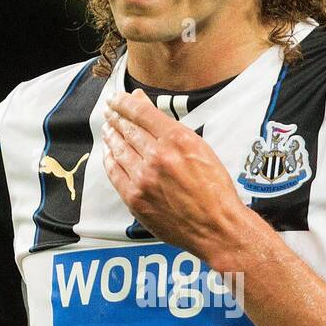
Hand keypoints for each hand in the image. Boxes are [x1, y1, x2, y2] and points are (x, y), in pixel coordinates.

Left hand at [101, 89, 246, 263]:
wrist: (217, 227)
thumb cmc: (214, 190)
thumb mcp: (200, 149)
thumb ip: (171, 129)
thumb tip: (147, 108)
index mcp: (177, 140)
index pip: (141, 113)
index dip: (124, 102)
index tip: (116, 98)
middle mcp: (158, 157)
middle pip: (127, 129)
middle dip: (115, 117)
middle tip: (109, 111)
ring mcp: (143, 179)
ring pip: (119, 149)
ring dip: (111, 136)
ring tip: (108, 128)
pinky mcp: (135, 198)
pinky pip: (115, 173)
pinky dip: (109, 160)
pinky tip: (108, 153)